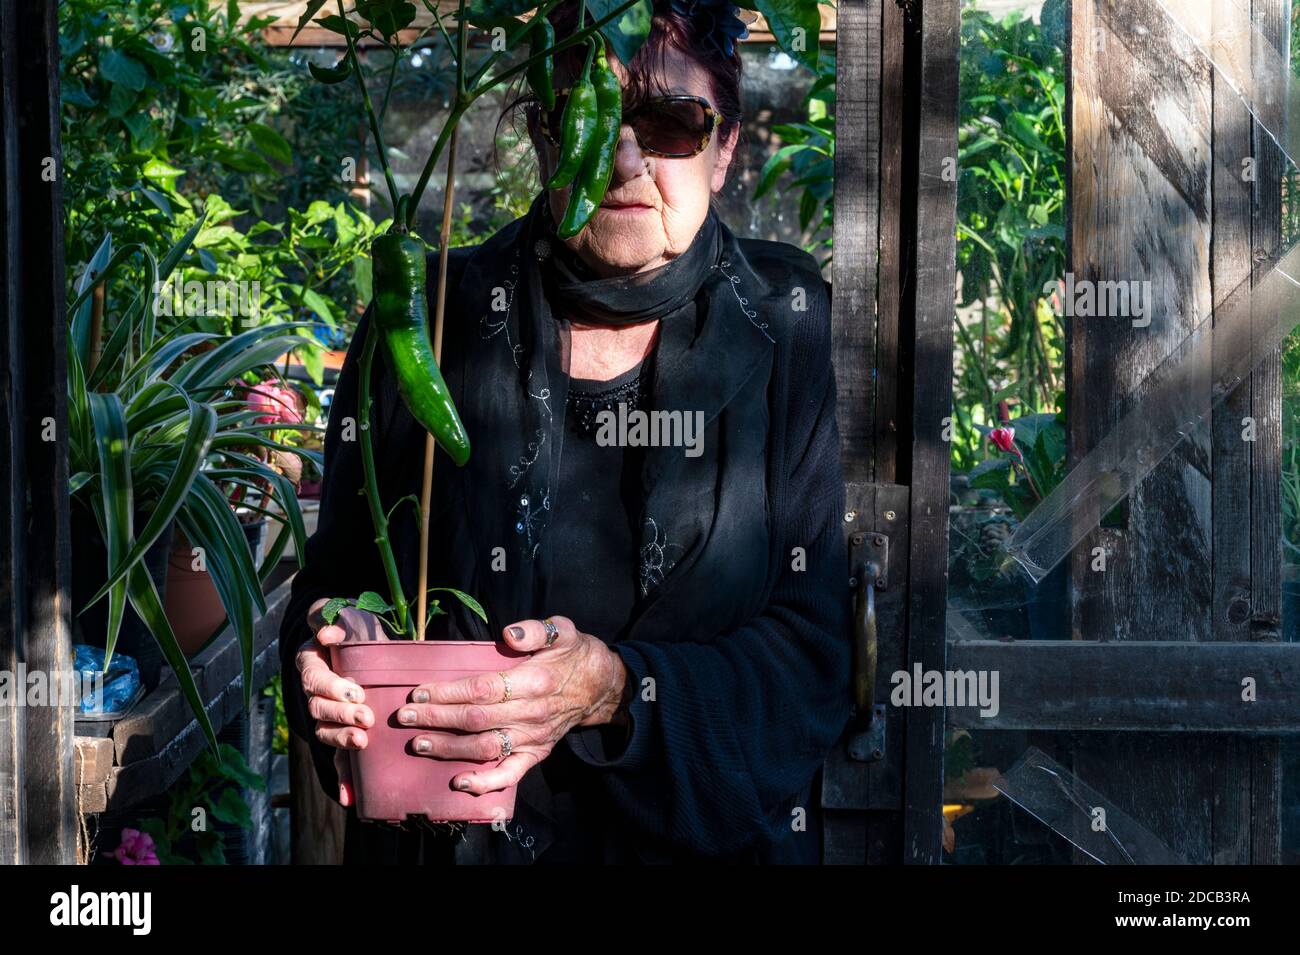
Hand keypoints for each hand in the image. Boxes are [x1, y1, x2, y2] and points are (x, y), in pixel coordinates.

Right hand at [296, 598, 387, 806]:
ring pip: (326, 733)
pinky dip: (344, 778)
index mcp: (311, 665)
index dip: (332, 689)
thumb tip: (328, 634)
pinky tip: (350, 796)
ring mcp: (329, 714)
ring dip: (342, 741)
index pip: (314, 681)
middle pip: (319, 711)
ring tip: (363, 743)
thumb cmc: (351, 622)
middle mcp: (315, 693)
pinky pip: (339, 756)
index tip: (355, 692)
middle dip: (342, 716)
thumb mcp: (341, 610)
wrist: (363, 637)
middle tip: (367, 717)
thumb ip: (329, 616)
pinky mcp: (345, 729)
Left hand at [400, 616, 628, 794]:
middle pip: (476, 719)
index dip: (448, 693)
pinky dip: (485, 782)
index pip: (483, 689)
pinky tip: (460, 783)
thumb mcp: (564, 631)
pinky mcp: (537, 753)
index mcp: (535, 680)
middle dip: (436, 719)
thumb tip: (508, 633)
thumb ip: (536, 630)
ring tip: (419, 744)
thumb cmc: (576, 656)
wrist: (603, 687)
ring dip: (449, 748)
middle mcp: (532, 713)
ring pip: (485, 748)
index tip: (419, 692)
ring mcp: (534, 737)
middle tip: (405, 717)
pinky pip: (510, 774)